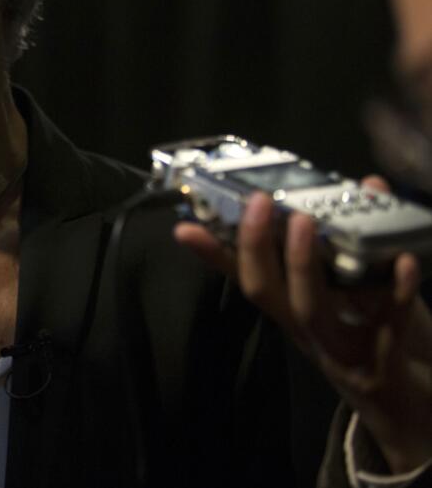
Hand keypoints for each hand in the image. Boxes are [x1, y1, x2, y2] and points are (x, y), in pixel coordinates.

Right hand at [174, 180, 431, 472]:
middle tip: (259, 202)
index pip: (246, 278)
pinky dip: (396, 293)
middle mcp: (307, 332)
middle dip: (257, 247)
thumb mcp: (364, 296)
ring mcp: (342, 352)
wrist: (416, 410)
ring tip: (305, 221)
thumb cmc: (385, 341)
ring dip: (303, 266)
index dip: (214, 254)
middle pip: (266, 292)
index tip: (185, 228)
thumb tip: (366, 185)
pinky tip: (405, 260)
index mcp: (294, 313)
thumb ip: (364, 248)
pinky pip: (387, 328)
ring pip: (310, 311)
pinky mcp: (384, 368)